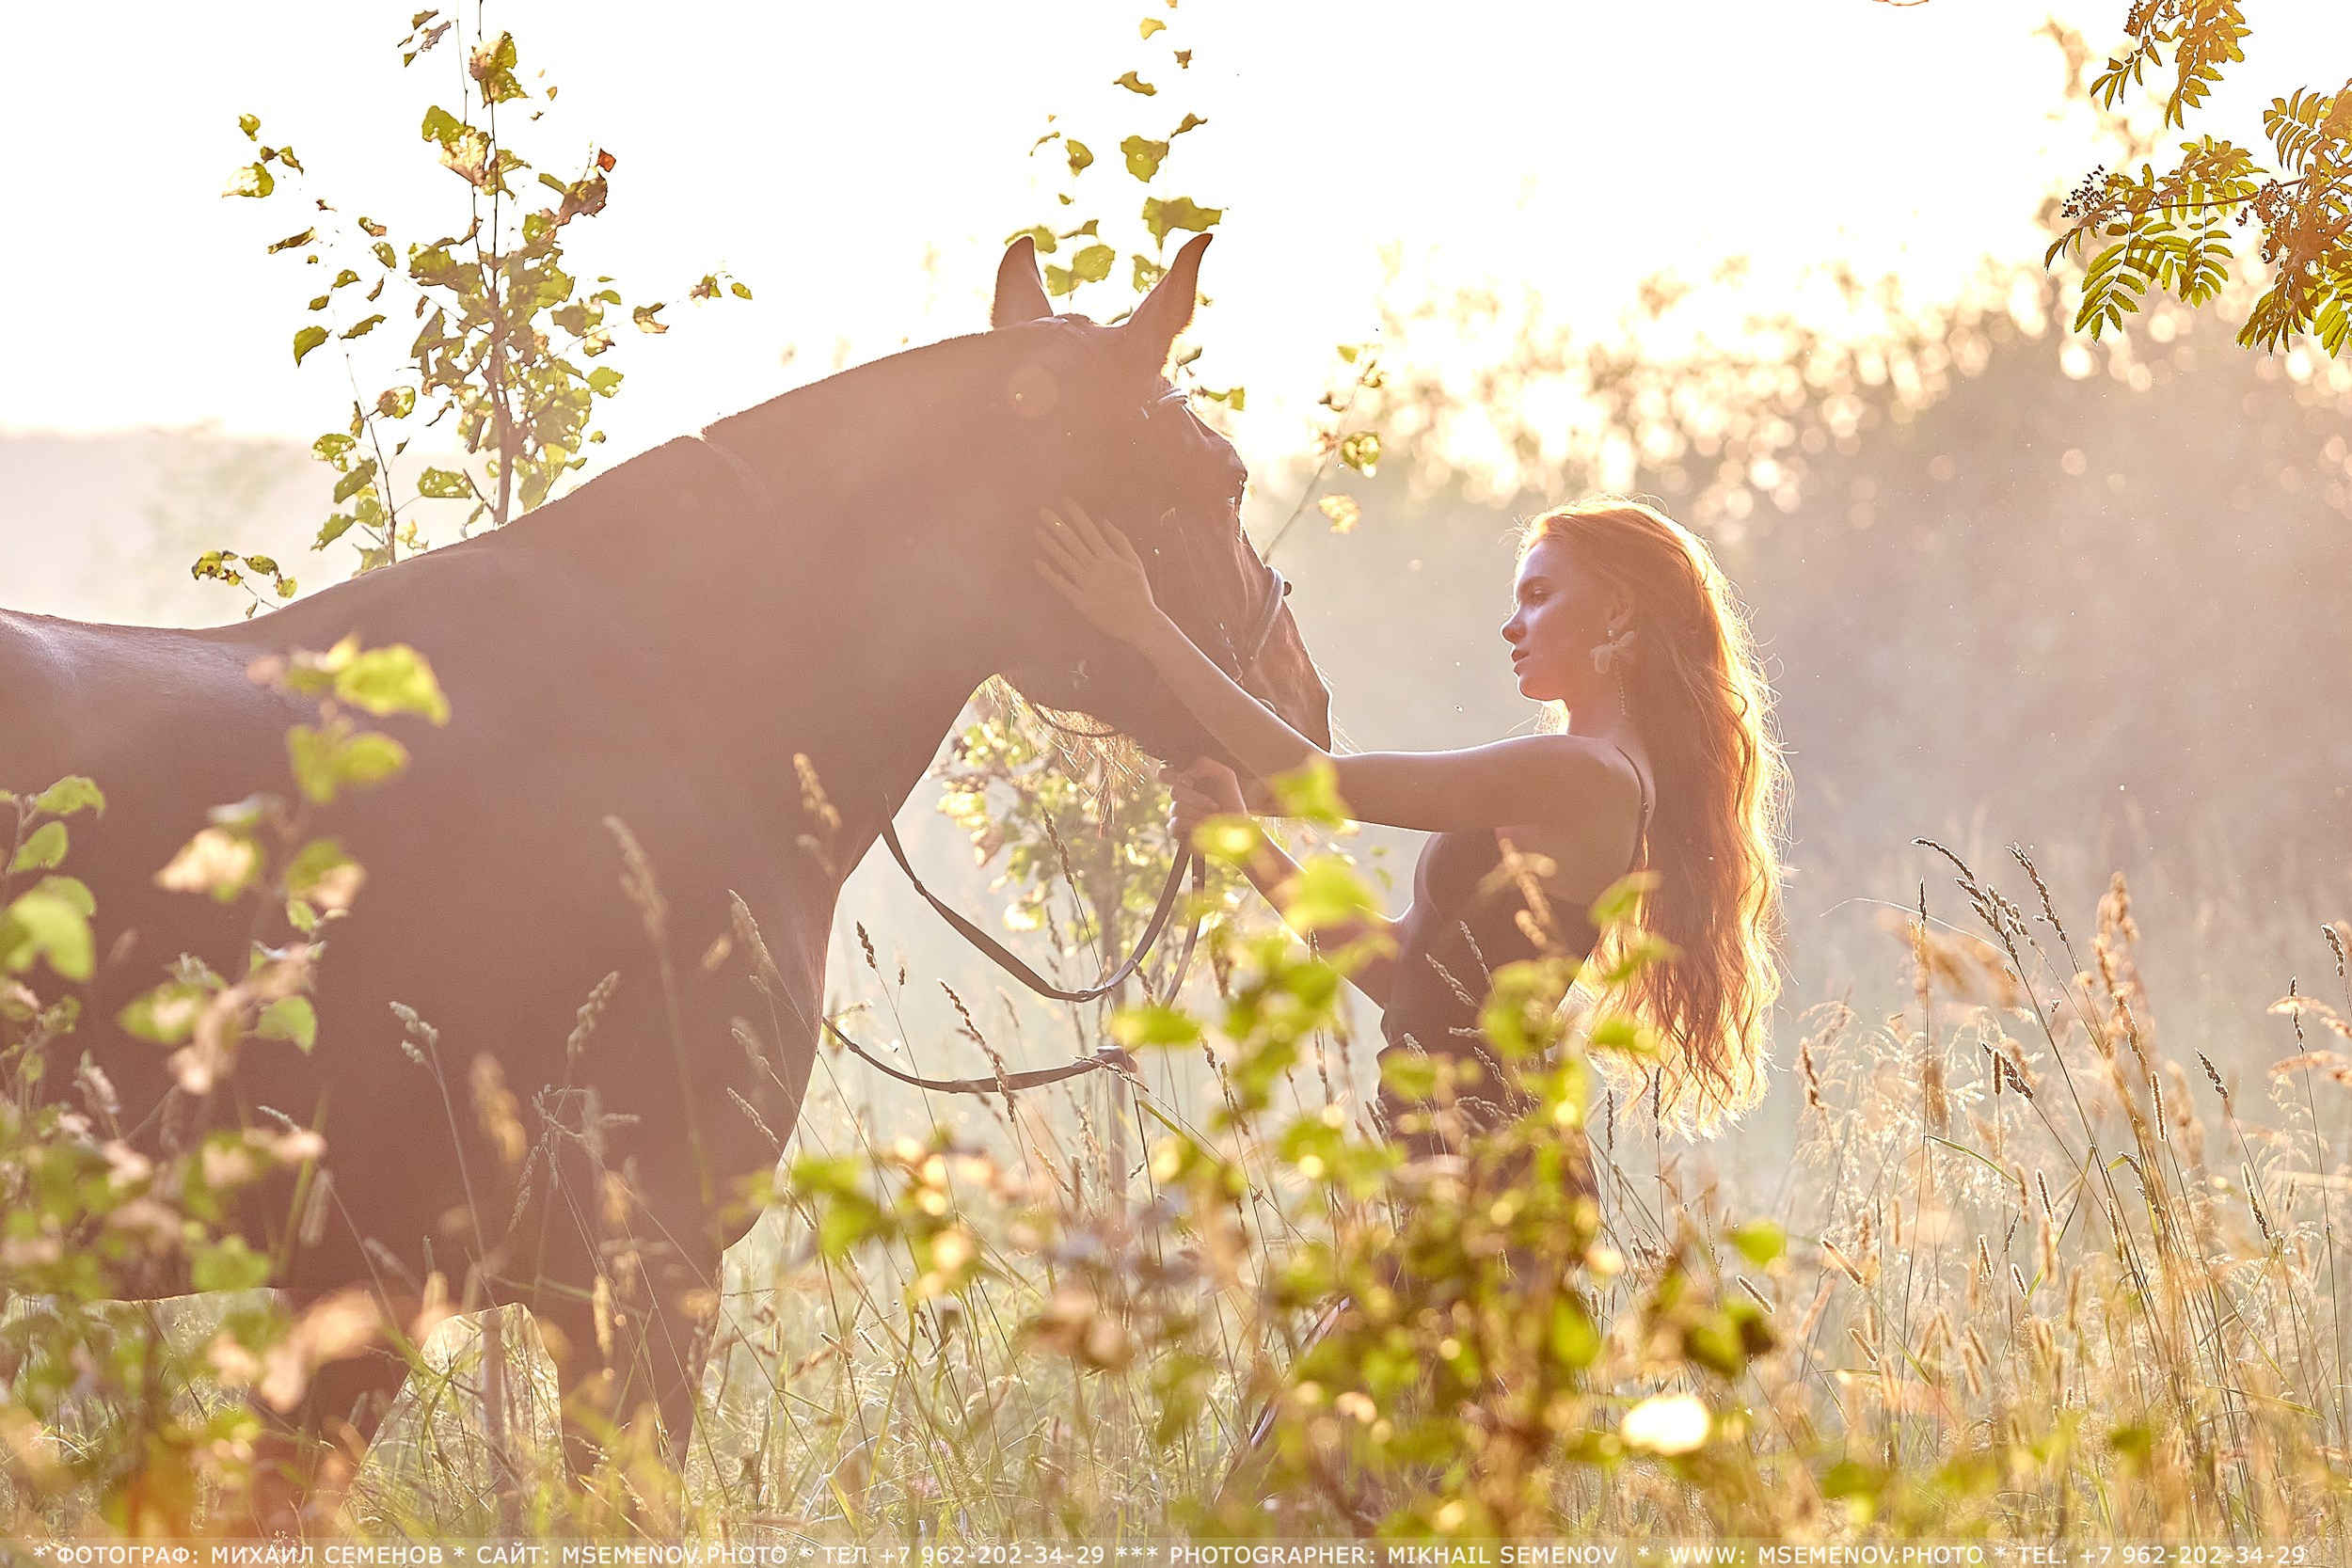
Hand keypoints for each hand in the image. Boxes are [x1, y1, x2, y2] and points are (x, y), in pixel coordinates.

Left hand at [1032, 496, 1162, 645]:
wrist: (1139, 622)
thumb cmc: (1139, 593)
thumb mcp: (1135, 563)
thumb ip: (1120, 541)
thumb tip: (1105, 522)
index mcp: (1109, 558)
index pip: (1089, 530)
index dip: (1076, 515)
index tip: (1065, 500)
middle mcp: (1095, 568)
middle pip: (1072, 542)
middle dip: (1057, 525)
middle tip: (1043, 511)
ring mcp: (1086, 584)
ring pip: (1064, 559)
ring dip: (1049, 544)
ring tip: (1037, 530)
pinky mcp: (1080, 600)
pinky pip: (1061, 585)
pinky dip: (1049, 574)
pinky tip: (1037, 562)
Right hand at [1158, 758, 1248, 838]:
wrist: (1236, 828)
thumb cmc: (1231, 801)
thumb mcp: (1225, 776)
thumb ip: (1205, 765)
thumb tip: (1183, 775)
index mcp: (1187, 781)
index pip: (1164, 774)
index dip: (1171, 775)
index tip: (1190, 781)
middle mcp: (1180, 797)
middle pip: (1174, 791)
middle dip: (1197, 798)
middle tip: (1214, 804)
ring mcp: (1177, 815)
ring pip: (1176, 808)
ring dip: (1199, 812)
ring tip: (1213, 817)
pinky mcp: (1176, 831)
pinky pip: (1176, 823)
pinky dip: (1193, 824)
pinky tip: (1203, 827)